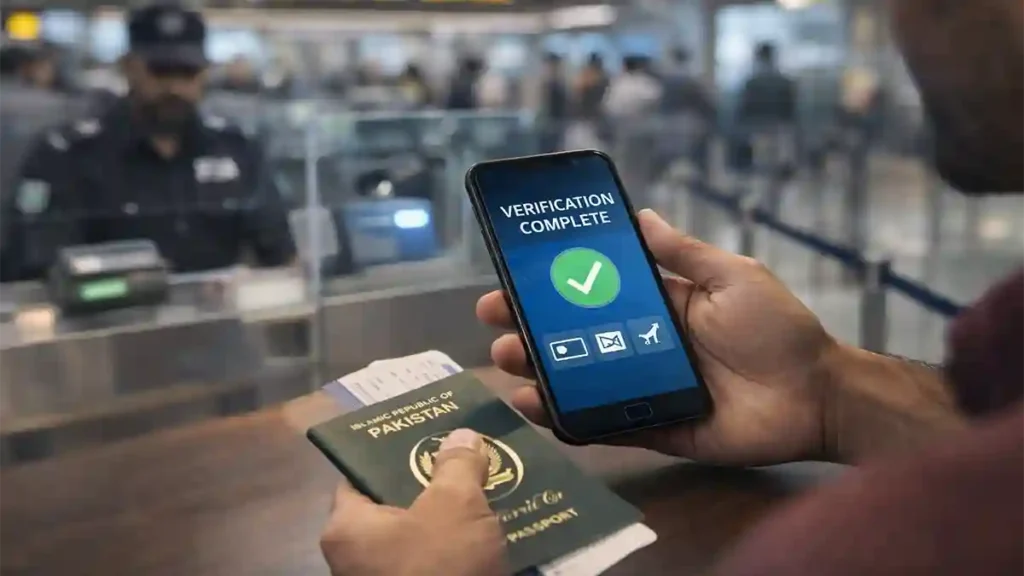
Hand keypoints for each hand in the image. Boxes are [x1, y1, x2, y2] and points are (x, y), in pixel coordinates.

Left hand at [321, 429, 508, 575]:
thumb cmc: (439, 567)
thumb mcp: (455, 505)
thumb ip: (457, 465)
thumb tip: (461, 434)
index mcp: (347, 526)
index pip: (361, 472)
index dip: (395, 449)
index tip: (428, 433)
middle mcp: (356, 556)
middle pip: (395, 502)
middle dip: (433, 480)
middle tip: (467, 457)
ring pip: (420, 533)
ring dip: (452, 515)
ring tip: (488, 487)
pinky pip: (437, 561)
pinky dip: (460, 547)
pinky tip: (491, 531)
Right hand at [477, 209, 841, 465]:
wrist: (818, 395)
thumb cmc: (779, 330)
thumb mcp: (733, 278)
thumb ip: (684, 254)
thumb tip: (640, 216)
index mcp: (661, 307)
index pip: (594, 295)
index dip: (554, 288)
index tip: (514, 278)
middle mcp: (645, 347)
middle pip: (576, 340)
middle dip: (532, 332)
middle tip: (496, 327)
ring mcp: (646, 390)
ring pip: (581, 383)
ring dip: (541, 375)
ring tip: (509, 367)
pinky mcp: (656, 429)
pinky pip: (607, 426)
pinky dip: (571, 421)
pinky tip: (541, 410)